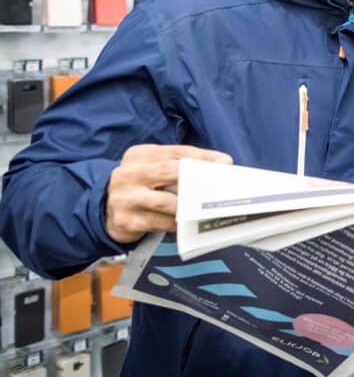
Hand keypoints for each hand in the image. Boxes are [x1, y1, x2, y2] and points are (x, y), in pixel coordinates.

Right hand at [106, 144, 232, 243]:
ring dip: (188, 205)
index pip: (176, 152)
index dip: (202, 156)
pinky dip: (176, 224)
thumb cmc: (142, 186)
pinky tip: (187, 224)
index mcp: (139, 155)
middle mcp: (129, 173)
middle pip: (169, 171)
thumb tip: (222, 164)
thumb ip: (181, 165)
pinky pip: (159, 223)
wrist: (106, 211)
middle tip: (218, 184)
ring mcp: (124, 198)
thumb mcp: (155, 169)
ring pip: (165, 201)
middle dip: (197, 177)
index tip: (225, 162)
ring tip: (205, 207)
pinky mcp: (126, 221)